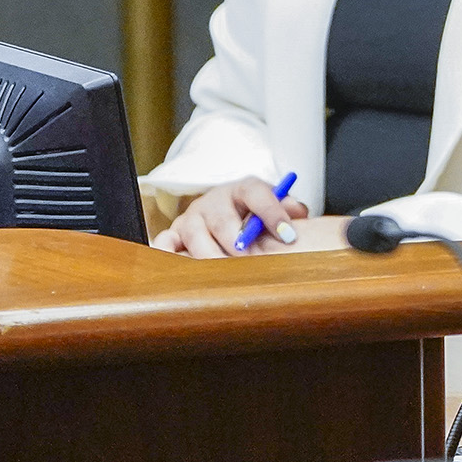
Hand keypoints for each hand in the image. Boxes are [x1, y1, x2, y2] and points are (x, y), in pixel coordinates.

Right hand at [152, 176, 310, 257]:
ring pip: (194, 233)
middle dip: (237, 242)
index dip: (273, 213)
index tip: (288, 235)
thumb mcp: (277, 206)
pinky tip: (182, 269)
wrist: (230, 209)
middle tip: (250, 261)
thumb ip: (290, 208)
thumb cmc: (257, 214)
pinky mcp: (175, 231)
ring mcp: (192, 215)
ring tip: (223, 273)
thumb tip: (296, 212)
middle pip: (222, 219)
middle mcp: (215, 200)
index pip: (257, 193)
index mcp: (244, 189)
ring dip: (209, 255)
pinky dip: (168, 253)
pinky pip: (165, 241)